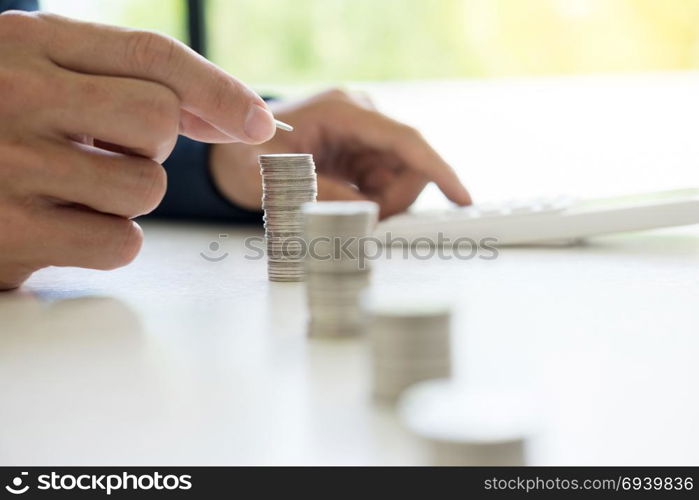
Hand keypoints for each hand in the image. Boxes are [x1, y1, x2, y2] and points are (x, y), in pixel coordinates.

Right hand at [0, 11, 275, 289]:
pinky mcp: (9, 235)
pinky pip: (120, 243)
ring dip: (127, 196)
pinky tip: (62, 225)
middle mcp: (15, 96)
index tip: (261, 122)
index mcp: (26, 44)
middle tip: (105, 148)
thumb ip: (125, 82)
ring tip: (72, 188)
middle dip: (152, 145)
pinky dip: (108, 241)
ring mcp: (8, 167)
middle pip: (158, 121)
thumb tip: (234, 116)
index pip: (151, 56)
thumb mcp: (39, 74)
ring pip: (144, 188)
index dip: (219, 89)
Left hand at [211, 88, 470, 218]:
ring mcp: (364, 134)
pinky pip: (385, 182)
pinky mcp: (362, 151)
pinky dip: (373, 202)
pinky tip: (345, 202)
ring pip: (400, 178)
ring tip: (341, 210)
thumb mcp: (277, 177)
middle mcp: (361, 117)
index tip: (462, 198)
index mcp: (343, 111)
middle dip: (395, 200)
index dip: (437, 169)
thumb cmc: (248, 157)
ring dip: (382, 204)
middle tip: (361, 222)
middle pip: (409, 164)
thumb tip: (368, 213)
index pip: (404, 140)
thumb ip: (323, 192)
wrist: (237, 150)